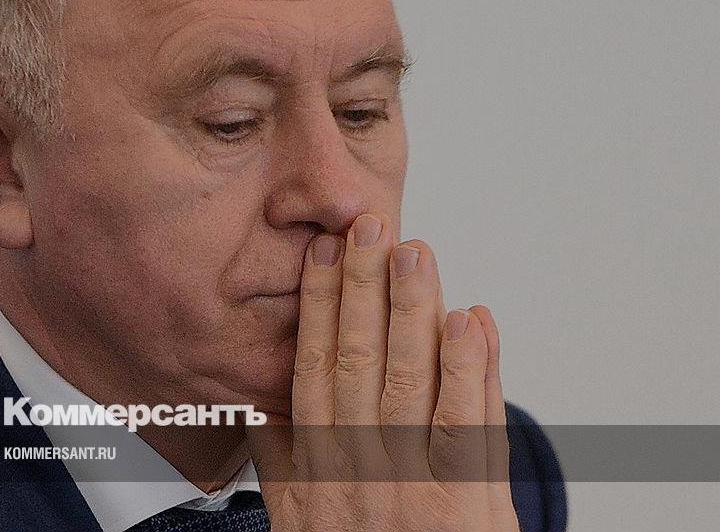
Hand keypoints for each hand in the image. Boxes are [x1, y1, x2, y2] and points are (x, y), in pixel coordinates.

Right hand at [247, 213, 519, 530]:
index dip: (317, 308)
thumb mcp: (297, 523)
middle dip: (362, 288)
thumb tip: (255, 403)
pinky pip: (469, 426)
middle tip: (367, 225)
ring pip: (408, 380)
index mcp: (314, 470)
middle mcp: (355, 470)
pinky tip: (470, 319)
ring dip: (412, 309)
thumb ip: (280, 464)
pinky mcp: (467, 504)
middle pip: (354, 361)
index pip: (311, 369)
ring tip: (413, 251)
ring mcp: (411, 486)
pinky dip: (472, 369)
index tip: (322, 256)